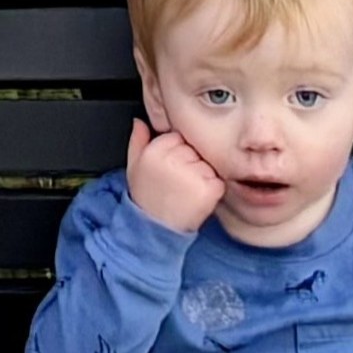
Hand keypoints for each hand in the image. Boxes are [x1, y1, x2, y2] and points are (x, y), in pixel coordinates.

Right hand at [123, 118, 223, 236]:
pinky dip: (212, 190)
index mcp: (156, 150)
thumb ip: (138, 140)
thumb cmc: (145, 199)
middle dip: (191, 163)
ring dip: (202, 176)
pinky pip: (219, 181)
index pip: (178, 137)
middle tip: (178, 183)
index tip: (170, 168)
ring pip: (208, 164)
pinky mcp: (209, 188)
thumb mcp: (134, 167)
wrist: (153, 230)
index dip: (177, 153)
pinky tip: (196, 200)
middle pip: (194, 149)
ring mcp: (193, 173)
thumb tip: (140, 121)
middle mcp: (174, 158)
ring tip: (186, 192)